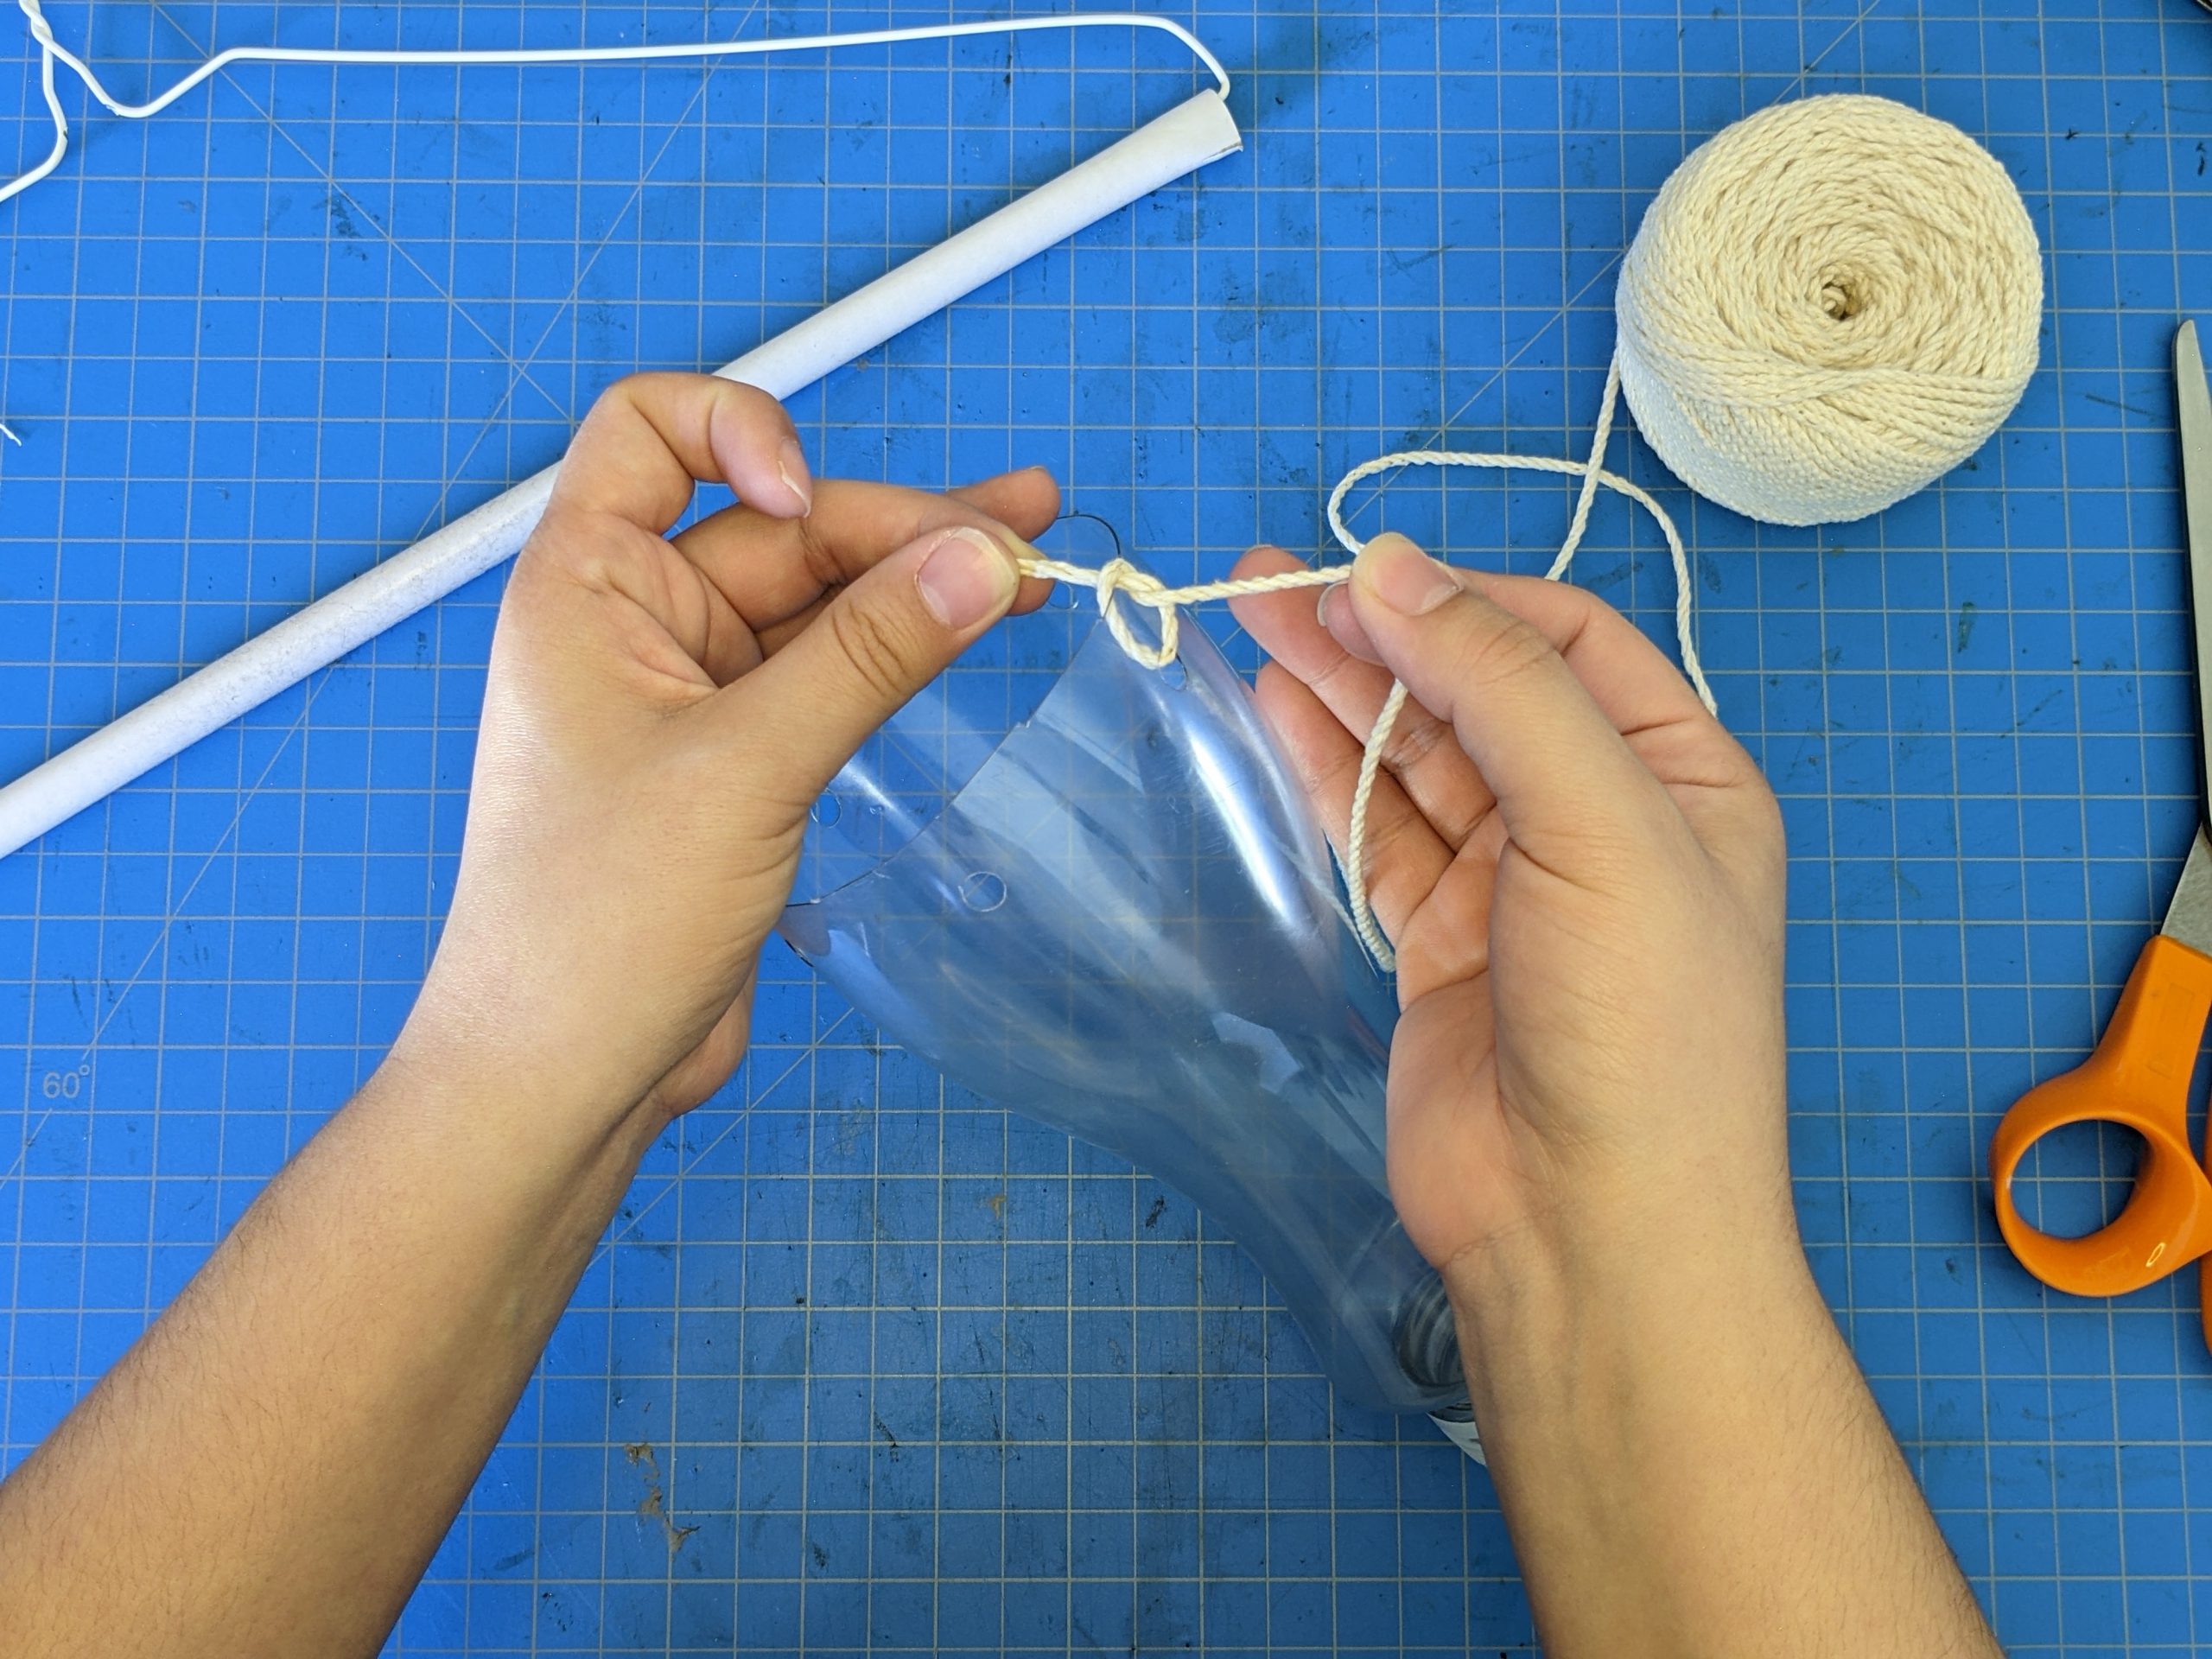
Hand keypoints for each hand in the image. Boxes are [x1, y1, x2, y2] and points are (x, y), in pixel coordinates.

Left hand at [393, 373, 1057, 1127]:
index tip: (812, 496)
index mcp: (587, 586)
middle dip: (894, 526)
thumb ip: (871, 656)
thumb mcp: (747, 768)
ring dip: (915, 582)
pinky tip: (968, 634)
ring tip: (1032, 558)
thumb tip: (983, 558)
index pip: (651, 430)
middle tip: (1020, 546)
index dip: (741, 430)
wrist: (562, 1078)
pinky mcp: (736, 761)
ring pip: (815, 602)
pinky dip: (895, 653)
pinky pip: (823, 674)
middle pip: (777, 524)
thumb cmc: (600, 921)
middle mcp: (634, 622)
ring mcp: (690, 694)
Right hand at [1227, 533, 1789, 1306]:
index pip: (1565, 639)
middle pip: (1477, 688)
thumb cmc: (1640, 1026)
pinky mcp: (1438, 942)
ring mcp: (1514, 883)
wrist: (1590, 1227)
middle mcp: (1600, 817)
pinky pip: (1376, 830)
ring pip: (1415, 755)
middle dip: (1380, 631)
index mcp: (1680, 775)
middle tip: (1268, 582)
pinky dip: (1325, 771)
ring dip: (1337, 688)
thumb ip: (1500, 685)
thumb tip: (1391, 568)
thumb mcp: (1602, 823)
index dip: (1463, 596)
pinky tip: (1272, 713)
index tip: (1361, 573)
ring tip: (1247, 619)